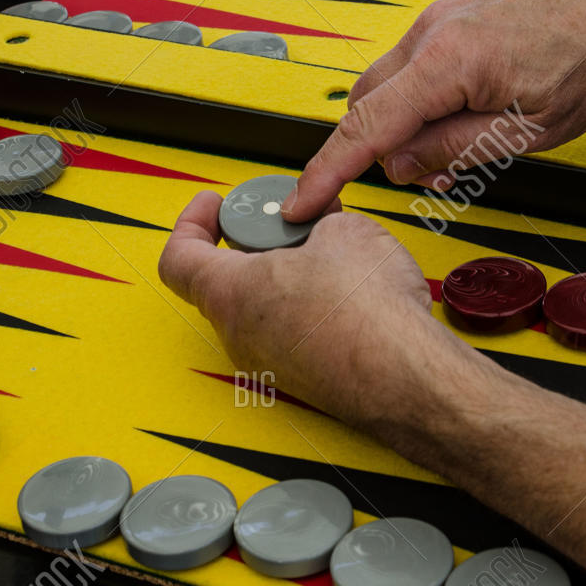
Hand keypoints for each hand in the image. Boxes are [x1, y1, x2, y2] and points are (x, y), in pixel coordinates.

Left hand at [159, 192, 480, 431]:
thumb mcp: (342, 230)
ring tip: (333, 254)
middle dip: (257, 244)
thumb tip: (320, 221)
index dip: (193, 222)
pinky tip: (350, 290)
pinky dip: (311, 307)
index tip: (216, 205)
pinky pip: (292, 335)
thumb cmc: (368, 314)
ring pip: (263, 309)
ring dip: (289, 276)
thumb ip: (315, 221)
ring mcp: (271, 365)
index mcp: (230, 294)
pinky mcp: (304, 380)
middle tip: (289, 223)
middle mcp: (240, 336)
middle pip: (225, 281)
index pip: (178, 257)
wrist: (407, 376)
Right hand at [283, 0, 585, 219]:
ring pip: (395, 81)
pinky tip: (475, 106)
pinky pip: (420, 60)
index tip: (300, 200)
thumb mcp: (528, 131)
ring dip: (412, 120)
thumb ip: (456, 149)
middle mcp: (433, 29)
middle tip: (436, 172)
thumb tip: (403, 164)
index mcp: (447, 61)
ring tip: (473, 137)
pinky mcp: (458, 9)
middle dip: (382, 146)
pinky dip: (429, 94)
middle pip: (368, 101)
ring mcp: (443, 13)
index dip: (326, 171)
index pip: (365, 126)